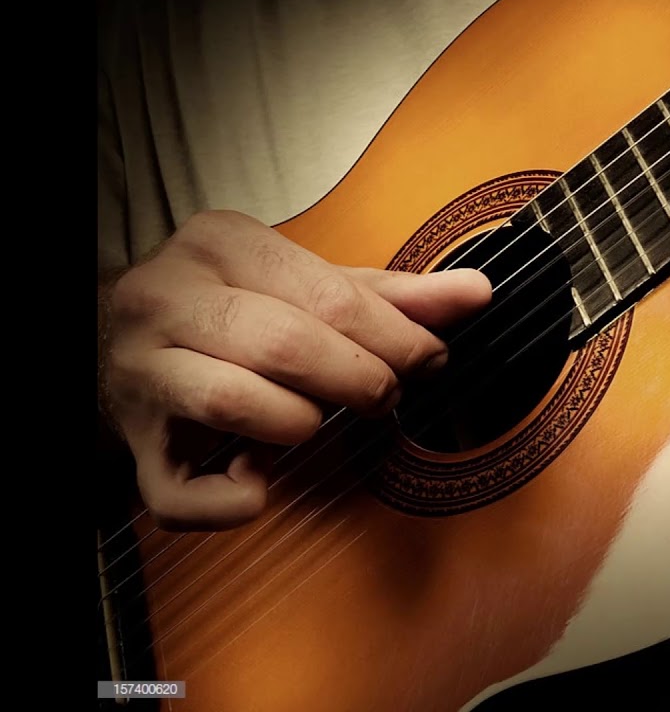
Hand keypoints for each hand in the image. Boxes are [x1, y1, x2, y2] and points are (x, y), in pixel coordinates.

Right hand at [99, 210, 490, 530]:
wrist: (116, 341)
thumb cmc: (236, 311)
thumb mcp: (310, 287)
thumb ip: (393, 295)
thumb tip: (476, 292)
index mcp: (219, 244)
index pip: (327, 295)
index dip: (395, 338)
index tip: (429, 360)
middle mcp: (166, 298)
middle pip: (285, 345)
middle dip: (359, 381)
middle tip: (384, 396)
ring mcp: (140, 371)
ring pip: (234, 402)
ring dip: (299, 425)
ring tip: (313, 419)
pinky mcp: (133, 444)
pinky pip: (182, 492)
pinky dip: (234, 502)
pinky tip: (257, 480)